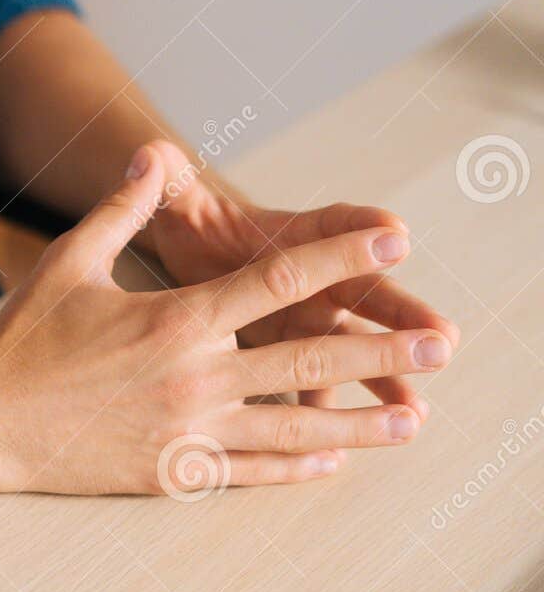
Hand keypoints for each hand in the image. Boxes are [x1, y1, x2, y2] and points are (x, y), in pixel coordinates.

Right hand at [0, 144, 452, 494]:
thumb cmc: (23, 338)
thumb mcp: (70, 262)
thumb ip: (121, 208)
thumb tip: (155, 155)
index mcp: (175, 320)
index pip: (278, 283)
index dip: (341, 258)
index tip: (395, 241)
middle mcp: (192, 379)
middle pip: (306, 362)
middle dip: (380, 353)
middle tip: (442, 346)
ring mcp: (185, 432)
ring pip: (292, 427)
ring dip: (360, 424)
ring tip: (412, 421)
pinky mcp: (170, 472)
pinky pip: (249, 470)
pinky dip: (297, 465)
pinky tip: (334, 459)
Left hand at [144, 140, 458, 418]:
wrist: (186, 246)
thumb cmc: (189, 219)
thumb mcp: (179, 199)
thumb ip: (170, 179)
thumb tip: (151, 151)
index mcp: (285, 234)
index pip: (328, 224)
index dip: (357, 228)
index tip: (393, 232)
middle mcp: (308, 274)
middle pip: (361, 293)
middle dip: (400, 316)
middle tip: (441, 337)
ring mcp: (303, 316)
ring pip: (349, 347)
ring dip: (382, 375)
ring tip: (414, 409)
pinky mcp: (286, 350)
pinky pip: (314, 382)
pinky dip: (330, 409)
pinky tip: (353, 440)